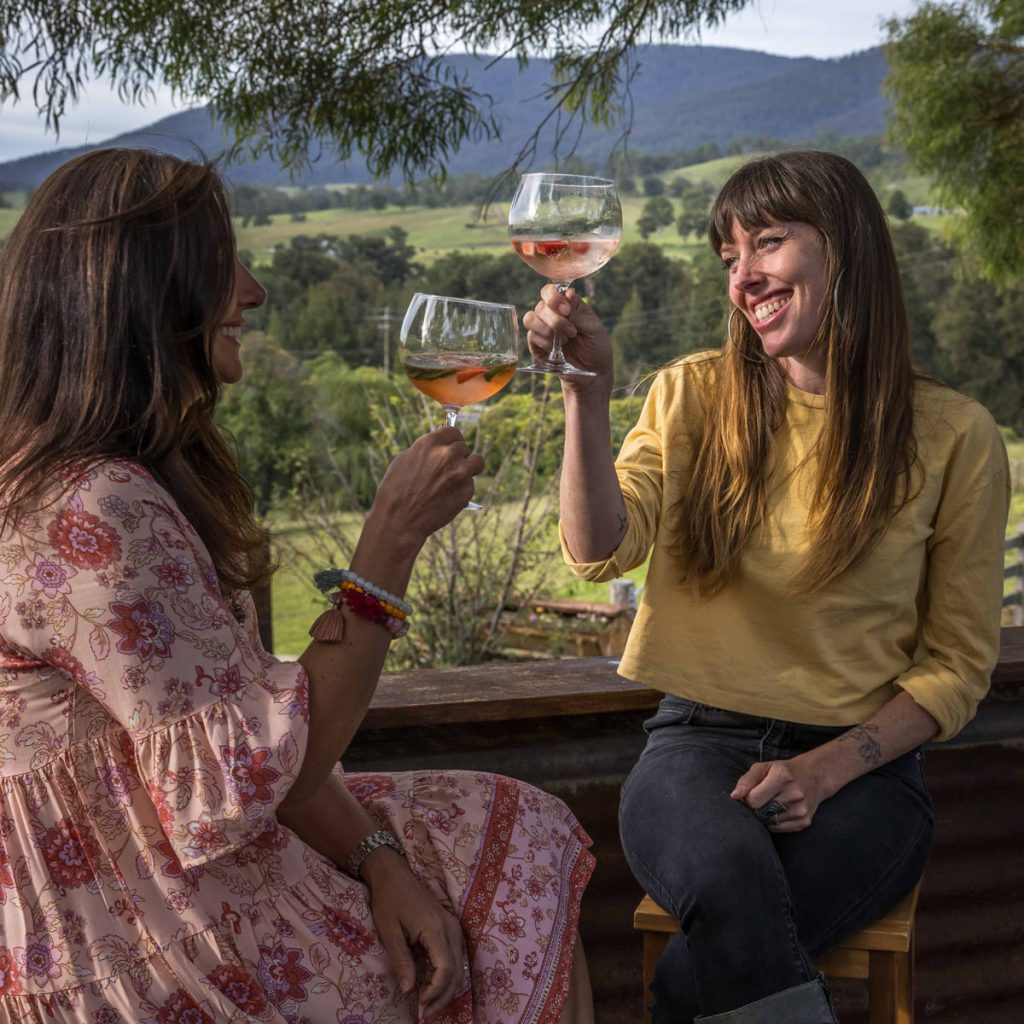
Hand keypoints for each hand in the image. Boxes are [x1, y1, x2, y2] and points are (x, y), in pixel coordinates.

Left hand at [364, 851, 467, 1019]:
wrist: (393, 873)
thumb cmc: (389, 900)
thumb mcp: (389, 932)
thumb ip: (401, 961)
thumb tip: (408, 990)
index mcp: (436, 929)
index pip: (446, 968)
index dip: (436, 992)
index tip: (420, 1006)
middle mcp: (451, 928)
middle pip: (457, 971)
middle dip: (443, 997)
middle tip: (425, 1014)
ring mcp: (453, 926)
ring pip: (459, 965)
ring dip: (446, 988)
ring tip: (429, 1005)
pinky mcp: (450, 926)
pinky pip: (455, 956)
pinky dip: (447, 975)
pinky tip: (433, 986)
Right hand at [370, 428, 484, 542]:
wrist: (399, 520)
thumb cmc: (396, 490)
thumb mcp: (405, 460)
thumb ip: (426, 451)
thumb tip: (439, 447)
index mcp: (430, 443)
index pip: (453, 431)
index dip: (452, 440)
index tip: (452, 445)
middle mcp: (448, 455)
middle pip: (464, 447)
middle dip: (459, 455)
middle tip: (450, 467)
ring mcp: (459, 473)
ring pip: (476, 462)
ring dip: (470, 467)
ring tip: (458, 477)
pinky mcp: (466, 491)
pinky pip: (470, 484)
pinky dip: (462, 489)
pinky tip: (447, 497)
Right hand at [523, 284, 613, 390]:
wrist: (592, 374)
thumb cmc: (596, 348)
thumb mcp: (593, 327)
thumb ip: (578, 312)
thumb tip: (567, 293)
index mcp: (567, 305)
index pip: (550, 291)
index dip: (554, 297)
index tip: (566, 310)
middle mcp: (552, 315)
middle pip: (540, 306)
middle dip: (555, 320)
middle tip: (572, 332)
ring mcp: (543, 330)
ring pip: (530, 319)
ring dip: (546, 329)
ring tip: (564, 341)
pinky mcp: (537, 346)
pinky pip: (531, 337)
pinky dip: (544, 342)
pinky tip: (556, 350)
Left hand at [730, 752, 833, 832]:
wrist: (815, 776)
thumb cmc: (783, 771)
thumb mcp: (764, 767)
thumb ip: (746, 780)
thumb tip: (734, 796)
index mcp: (782, 776)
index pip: (753, 800)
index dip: (747, 799)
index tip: (749, 795)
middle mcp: (795, 793)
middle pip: (761, 812)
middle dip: (755, 808)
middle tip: (759, 800)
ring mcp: (801, 809)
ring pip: (769, 822)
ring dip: (764, 816)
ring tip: (771, 804)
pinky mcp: (805, 821)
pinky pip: (779, 829)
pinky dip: (774, 823)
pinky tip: (779, 811)